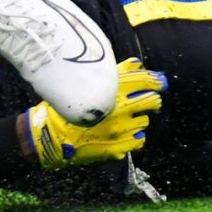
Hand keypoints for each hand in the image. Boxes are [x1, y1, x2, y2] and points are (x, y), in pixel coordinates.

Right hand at [28, 59, 164, 167]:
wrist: (51, 137)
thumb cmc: (66, 106)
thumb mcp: (85, 84)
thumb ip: (114, 74)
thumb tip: (137, 64)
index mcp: (109, 90)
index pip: (143, 81)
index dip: (155, 80)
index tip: (160, 81)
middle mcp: (118, 109)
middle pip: (151, 101)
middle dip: (152, 99)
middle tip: (149, 99)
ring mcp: (120, 130)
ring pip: (144, 121)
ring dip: (138, 118)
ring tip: (124, 117)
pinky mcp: (120, 147)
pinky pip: (139, 139)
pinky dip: (133, 135)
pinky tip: (121, 132)